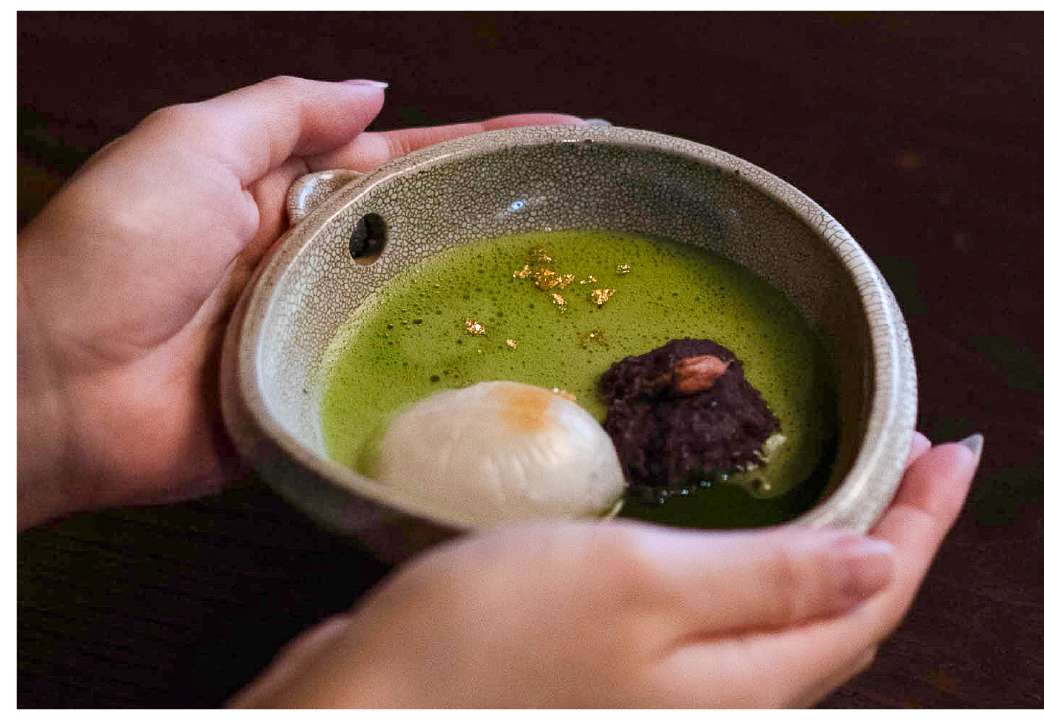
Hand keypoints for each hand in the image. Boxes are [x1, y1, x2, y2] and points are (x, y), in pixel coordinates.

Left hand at [17, 76, 585, 528]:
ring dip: (482, 295)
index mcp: (284, 192)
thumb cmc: (113, 252)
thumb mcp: (190, 146)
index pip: (402, 160)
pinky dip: (440, 374)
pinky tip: (504, 370)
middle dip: (497, 217)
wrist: (55, 386)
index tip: (553, 141)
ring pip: (417, 306)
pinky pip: (388, 379)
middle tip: (585, 216)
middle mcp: (312, 260)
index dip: (476, 147)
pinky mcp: (317, 394)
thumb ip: (282, 110)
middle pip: (423, 232)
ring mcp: (319, 330)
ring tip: (573, 287)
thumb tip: (375, 91)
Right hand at [231, 433, 979, 707]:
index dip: (921, 524)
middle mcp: (715, 699)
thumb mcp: (639, 588)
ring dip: (824, 549)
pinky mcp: (617, 668)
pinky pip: (718, 621)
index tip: (951, 447)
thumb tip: (882, 562)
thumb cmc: (492, 641)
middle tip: (910, 453)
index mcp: (740, 685)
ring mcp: (664, 688)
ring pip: (777, 621)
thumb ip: (764, 581)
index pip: (870, 599)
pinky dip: (753, 567)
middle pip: (836, 616)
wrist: (365, 710)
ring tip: (850, 479)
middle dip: (887, 532)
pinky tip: (742, 530)